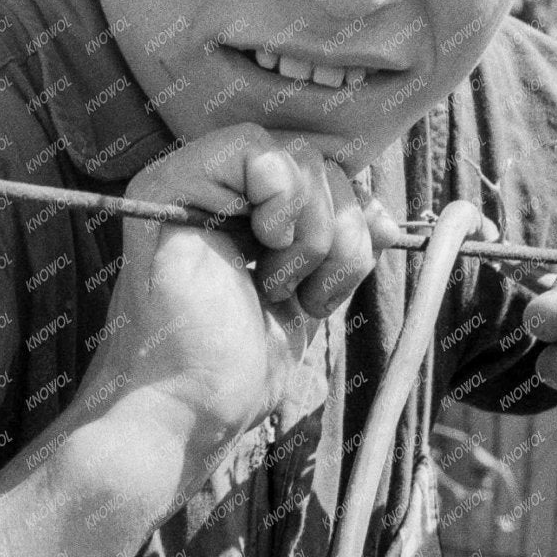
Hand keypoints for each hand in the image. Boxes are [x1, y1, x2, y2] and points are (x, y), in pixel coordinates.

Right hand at [79, 126, 378, 516]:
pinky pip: (256, 149)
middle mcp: (211, 188)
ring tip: (273, 285)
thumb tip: (386, 219)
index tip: (340, 274)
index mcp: (239, 212)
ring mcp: (187, 181)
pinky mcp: (170, 184)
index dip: (352, 213)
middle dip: (336, 233)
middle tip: (300, 293)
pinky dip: (283, 202)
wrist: (190, 407)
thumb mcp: (308, 296)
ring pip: (296, 156)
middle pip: (315, 160)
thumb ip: (340, 249)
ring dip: (311, 233)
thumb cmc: (235, 367)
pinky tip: (258, 251)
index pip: (320, 173)